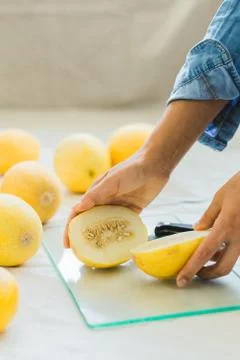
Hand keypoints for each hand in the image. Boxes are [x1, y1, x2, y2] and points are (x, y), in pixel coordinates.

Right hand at [63, 152, 168, 246]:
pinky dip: (119, 233)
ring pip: (106, 225)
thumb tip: (77, 209)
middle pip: (91, 221)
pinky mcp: (132, 210)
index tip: (67, 243)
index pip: (78, 213)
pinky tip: (119, 244)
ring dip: (102, 237)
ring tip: (98, 252)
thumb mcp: (112, 181)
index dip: (70, 228)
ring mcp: (118, 206)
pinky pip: (123, 225)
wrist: (155, 165)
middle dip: (84, 236)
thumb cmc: (131, 169)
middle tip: (81, 253)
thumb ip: (95, 195)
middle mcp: (105, 201)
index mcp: (96, 193)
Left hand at [177, 172, 239, 287]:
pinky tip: (218, 247)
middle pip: (222, 268)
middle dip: (207, 275)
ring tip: (203, 258)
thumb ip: (208, 216)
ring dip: (216, 264)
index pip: (204, 253)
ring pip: (231, 262)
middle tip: (194, 273)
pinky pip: (237, 252)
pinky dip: (225, 253)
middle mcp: (238, 237)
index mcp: (226, 226)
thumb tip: (197, 229)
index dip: (191, 269)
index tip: (182, 280)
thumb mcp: (220, 198)